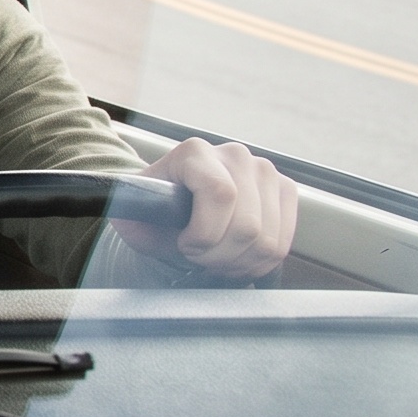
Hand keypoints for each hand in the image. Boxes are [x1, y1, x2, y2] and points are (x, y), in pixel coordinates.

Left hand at [117, 137, 297, 280]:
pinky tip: (234, 259)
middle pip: (247, 225)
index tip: (185, 246)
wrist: (175, 207)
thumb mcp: (133, 215)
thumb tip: (145, 215)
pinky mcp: (284, 191)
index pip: (220, 193)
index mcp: (194, 153)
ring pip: (267, 240)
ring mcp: (265, 172)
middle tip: (197, 258)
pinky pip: (282, 244)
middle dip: (218, 256)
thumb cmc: (154, 212)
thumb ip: (134, 217)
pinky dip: (257, 263)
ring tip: (214, 259)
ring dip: (237, 263)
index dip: (205, 233)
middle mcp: (235, 155)